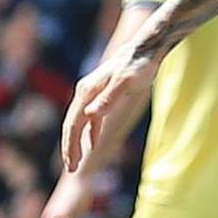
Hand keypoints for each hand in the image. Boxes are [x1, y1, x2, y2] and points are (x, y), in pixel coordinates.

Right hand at [61, 42, 160, 172]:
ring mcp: (93, 92)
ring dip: (78, 142)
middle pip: (72, 124)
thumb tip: (90, 116)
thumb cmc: (140, 64)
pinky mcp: (103, 93)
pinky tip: (93, 143)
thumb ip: (110, 99)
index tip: (72, 165)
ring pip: (80, 122)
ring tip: (78, 162)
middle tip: (72, 169)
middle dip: (70, 147)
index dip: (71, 146)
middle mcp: (85, 92)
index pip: (73, 124)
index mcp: (87, 92)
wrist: (148, 48)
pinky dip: (90, 131)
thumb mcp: (127, 82)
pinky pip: (91, 117)